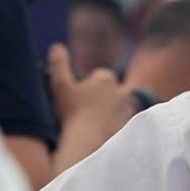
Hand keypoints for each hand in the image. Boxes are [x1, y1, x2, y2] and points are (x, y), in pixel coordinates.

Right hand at [47, 44, 136, 173]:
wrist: (88, 143)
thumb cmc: (72, 113)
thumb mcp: (60, 84)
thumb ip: (58, 63)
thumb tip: (57, 47)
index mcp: (106, 77)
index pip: (98, 77)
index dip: (87, 87)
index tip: (79, 99)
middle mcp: (122, 91)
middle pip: (109, 91)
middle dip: (100, 98)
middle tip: (85, 112)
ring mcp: (129, 110)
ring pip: (117, 106)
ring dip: (109, 112)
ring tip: (94, 124)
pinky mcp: (132, 126)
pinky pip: (123, 122)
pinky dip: (115, 125)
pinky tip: (103, 133)